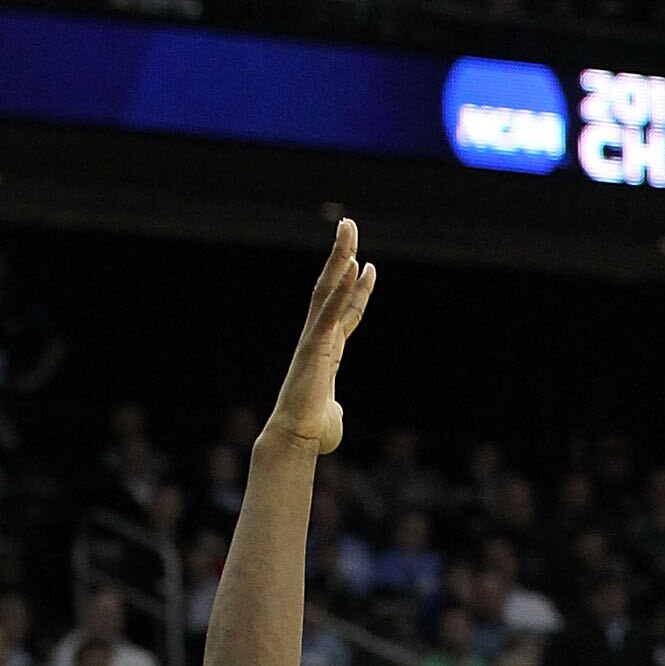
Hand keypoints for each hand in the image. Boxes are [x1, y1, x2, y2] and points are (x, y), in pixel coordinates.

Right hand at [269, 219, 376, 455]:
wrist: (296, 440)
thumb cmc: (312, 434)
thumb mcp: (332, 418)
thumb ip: (335, 409)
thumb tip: (333, 418)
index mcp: (327, 351)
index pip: (346, 313)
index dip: (358, 290)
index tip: (368, 267)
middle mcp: (320, 338)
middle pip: (333, 289)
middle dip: (342, 256)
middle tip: (349, 225)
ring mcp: (315, 339)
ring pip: (327, 289)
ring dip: (339, 257)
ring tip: (348, 228)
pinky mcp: (314, 347)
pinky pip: (330, 313)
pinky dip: (342, 289)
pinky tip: (353, 266)